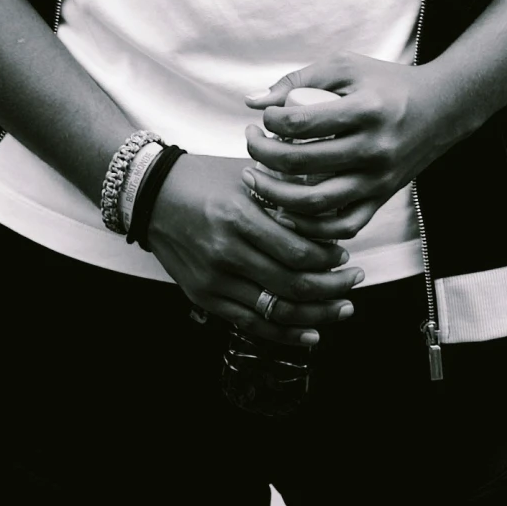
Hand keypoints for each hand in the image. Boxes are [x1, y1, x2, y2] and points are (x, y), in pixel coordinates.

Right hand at [144, 153, 362, 344]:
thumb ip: (286, 189)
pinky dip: (284, 333)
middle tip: (354, 281)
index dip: (327, 260)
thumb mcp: (246, 171)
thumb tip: (331, 207)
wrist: (152, 195)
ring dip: (315, 315)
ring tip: (341, 309)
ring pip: (274, 311)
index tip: (345, 256)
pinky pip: (250, 324)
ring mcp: (213, 279)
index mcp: (238, 216)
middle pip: (291, 285)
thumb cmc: (205, 177)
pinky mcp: (204, 297)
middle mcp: (225, 252)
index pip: (296, 251)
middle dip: (331, 288)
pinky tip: (310, 333)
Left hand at [242, 53, 450, 240]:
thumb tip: (252, 102)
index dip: (271, 120)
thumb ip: (298, 80)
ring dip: (276, 195)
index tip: (264, 117)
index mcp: (364, 110)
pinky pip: (342, 226)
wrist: (441, 109)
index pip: (301, 122)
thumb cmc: (386, 83)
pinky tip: (287, 211)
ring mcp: (378, 180)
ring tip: (256, 179)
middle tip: (251, 144)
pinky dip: (310, 227)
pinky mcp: (381, 199)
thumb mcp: (345, 67)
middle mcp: (373, 149)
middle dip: (263, 155)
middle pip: (302, 163)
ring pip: (316, 203)